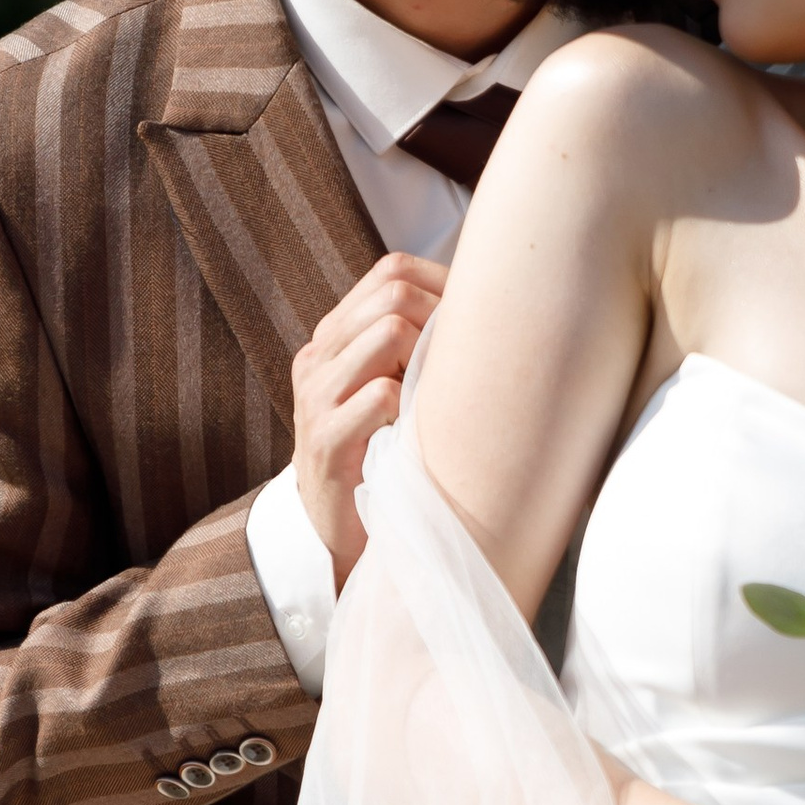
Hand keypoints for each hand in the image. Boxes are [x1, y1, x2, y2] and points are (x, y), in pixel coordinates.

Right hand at [291, 253, 446, 581]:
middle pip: (394, 294)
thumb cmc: (378, 454)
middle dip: (441, 321)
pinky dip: (412, 409)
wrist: (331, 533)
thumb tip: (488, 303)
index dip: (442, 284)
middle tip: (464, 366)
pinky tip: (416, 434)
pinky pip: (383, 394)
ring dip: (428, 363)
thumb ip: (410, 349)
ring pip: (390, 332)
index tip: (476, 322)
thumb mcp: (386, 389)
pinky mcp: (324, 440)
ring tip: (435, 399)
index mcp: (333, 337)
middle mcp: (318, 357)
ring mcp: (316, 396)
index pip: (390, 271)